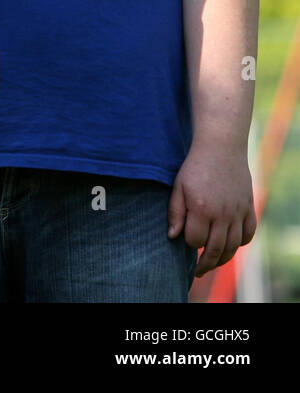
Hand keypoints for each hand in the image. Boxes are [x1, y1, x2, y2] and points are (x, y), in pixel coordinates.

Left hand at [168, 139, 255, 276]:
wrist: (221, 148)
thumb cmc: (194, 167)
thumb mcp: (178, 187)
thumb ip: (175, 213)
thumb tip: (173, 237)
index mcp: (201, 208)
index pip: (195, 240)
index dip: (190, 243)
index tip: (186, 239)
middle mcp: (222, 214)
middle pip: (216, 249)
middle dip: (206, 263)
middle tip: (198, 272)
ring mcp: (238, 212)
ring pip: (233, 246)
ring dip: (223, 258)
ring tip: (212, 263)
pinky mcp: (249, 208)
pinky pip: (248, 234)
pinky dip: (240, 243)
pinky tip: (231, 245)